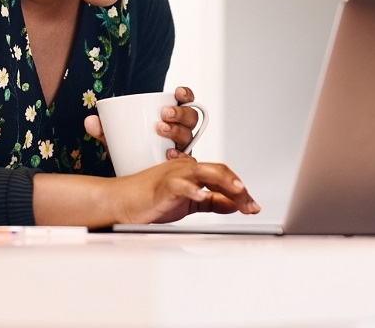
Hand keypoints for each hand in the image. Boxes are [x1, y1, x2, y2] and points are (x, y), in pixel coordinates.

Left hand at [82, 86, 202, 157]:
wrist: (131, 173)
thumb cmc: (130, 148)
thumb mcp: (115, 136)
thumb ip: (103, 128)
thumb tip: (90, 121)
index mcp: (171, 117)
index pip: (185, 101)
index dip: (186, 94)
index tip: (177, 92)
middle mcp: (181, 131)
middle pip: (191, 117)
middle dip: (180, 113)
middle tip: (163, 114)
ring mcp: (182, 148)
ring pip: (189, 135)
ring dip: (177, 130)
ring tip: (160, 130)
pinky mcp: (180, 165)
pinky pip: (188, 159)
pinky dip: (180, 156)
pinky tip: (169, 154)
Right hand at [110, 155, 260, 224]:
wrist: (122, 201)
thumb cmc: (151, 199)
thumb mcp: (189, 202)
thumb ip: (211, 201)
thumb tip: (234, 204)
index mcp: (193, 172)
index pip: (223, 176)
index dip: (240, 190)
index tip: (252, 206)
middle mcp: (186, 169)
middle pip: (219, 171)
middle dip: (238, 188)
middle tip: (250, 205)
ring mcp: (175, 175)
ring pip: (205, 172)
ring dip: (224, 182)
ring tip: (239, 192)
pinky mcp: (163, 186)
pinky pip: (181, 185)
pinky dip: (194, 190)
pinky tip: (203, 197)